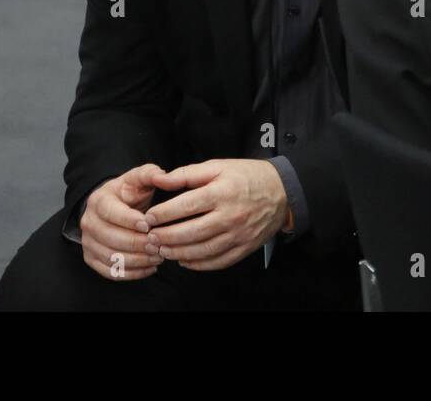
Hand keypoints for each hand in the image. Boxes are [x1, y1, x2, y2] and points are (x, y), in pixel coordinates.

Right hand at [80, 163, 167, 280]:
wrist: (114, 205)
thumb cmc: (128, 193)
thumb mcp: (138, 178)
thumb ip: (150, 174)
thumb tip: (162, 176)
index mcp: (98, 200)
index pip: (111, 213)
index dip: (130, 221)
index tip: (149, 225)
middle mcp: (89, 222)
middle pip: (111, 238)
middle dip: (137, 243)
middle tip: (159, 245)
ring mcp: (88, 242)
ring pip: (111, 257)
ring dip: (137, 260)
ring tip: (158, 256)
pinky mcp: (92, 258)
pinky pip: (110, 272)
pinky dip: (131, 273)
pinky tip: (150, 268)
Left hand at [143, 159, 287, 270]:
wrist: (282, 191)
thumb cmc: (247, 176)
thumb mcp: (218, 166)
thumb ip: (187, 174)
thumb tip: (161, 179)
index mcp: (221, 192)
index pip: (185, 206)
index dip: (163, 214)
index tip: (148, 218)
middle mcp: (230, 215)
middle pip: (191, 232)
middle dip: (166, 237)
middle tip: (150, 238)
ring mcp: (238, 235)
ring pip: (203, 250)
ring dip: (178, 253)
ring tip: (162, 250)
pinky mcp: (245, 248)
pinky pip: (218, 261)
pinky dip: (199, 264)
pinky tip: (184, 260)